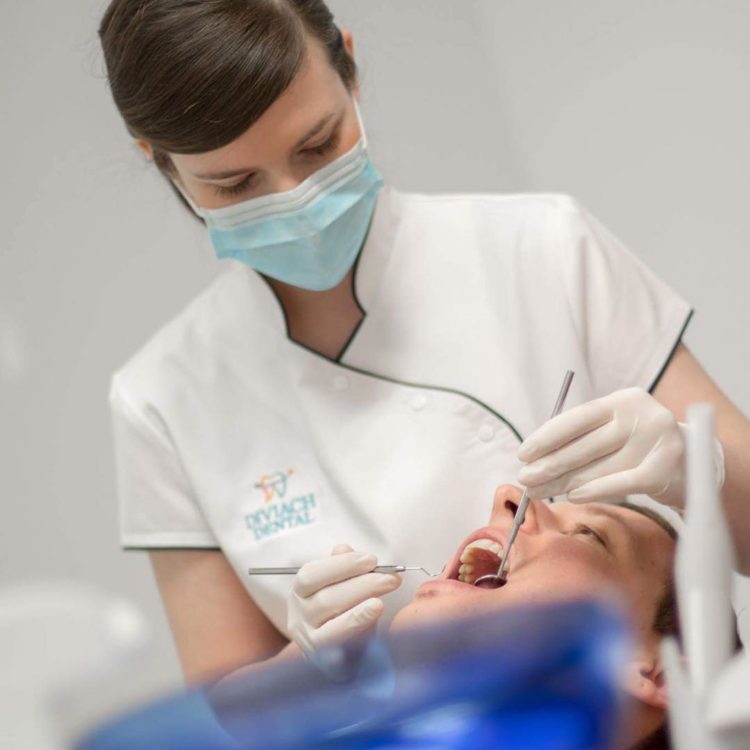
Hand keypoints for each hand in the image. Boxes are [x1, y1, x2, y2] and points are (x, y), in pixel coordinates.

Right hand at [287, 544, 400, 667]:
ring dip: (359, 613)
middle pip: (326, 600)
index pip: (311, 575)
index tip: (372, 560)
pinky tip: (372, 623)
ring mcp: (310, 643)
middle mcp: (299, 617)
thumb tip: (344, 549)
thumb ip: (341, 566)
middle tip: (390, 578)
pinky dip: (356, 637)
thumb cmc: (341, 610)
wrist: (341, 653)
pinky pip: (340, 653)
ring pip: (331, 627)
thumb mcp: (339, 584)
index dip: (341, 565)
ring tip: (381, 602)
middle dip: (362, 585)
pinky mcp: (326, 665)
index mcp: (300, 592)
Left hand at [517, 387, 724, 506]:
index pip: (577, 417)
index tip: (523, 454)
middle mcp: (642, 415)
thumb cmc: (638, 446)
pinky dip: (594, 490)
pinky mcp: (665, 468)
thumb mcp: (613, 430)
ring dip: (564, 482)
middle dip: (549, 464)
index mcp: (624, 400)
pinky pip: (621, 483)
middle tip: (525, 479)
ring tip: (540, 491)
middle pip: (584, 445)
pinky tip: (572, 496)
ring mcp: (657, 441)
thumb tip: (534, 457)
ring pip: (598, 467)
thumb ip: (582, 437)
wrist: (693, 463)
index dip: (547, 437)